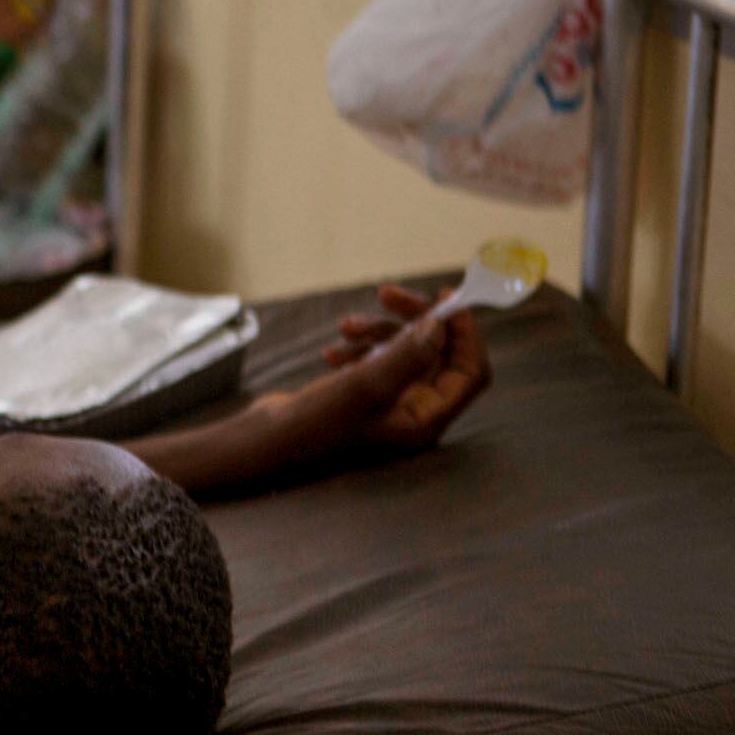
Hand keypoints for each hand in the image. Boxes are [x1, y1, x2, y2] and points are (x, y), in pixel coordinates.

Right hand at [260, 284, 493, 464]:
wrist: (265, 442)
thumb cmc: (314, 424)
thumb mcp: (363, 386)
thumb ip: (407, 355)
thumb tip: (440, 325)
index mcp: (426, 419)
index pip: (469, 371)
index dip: (464, 334)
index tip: (445, 298)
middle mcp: (415, 411)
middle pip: (437, 353)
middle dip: (413, 321)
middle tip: (386, 293)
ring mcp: (392, 402)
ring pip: (405, 350)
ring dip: (377, 331)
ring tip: (344, 327)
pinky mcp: (367, 394)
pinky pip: (379, 358)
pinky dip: (359, 346)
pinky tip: (331, 352)